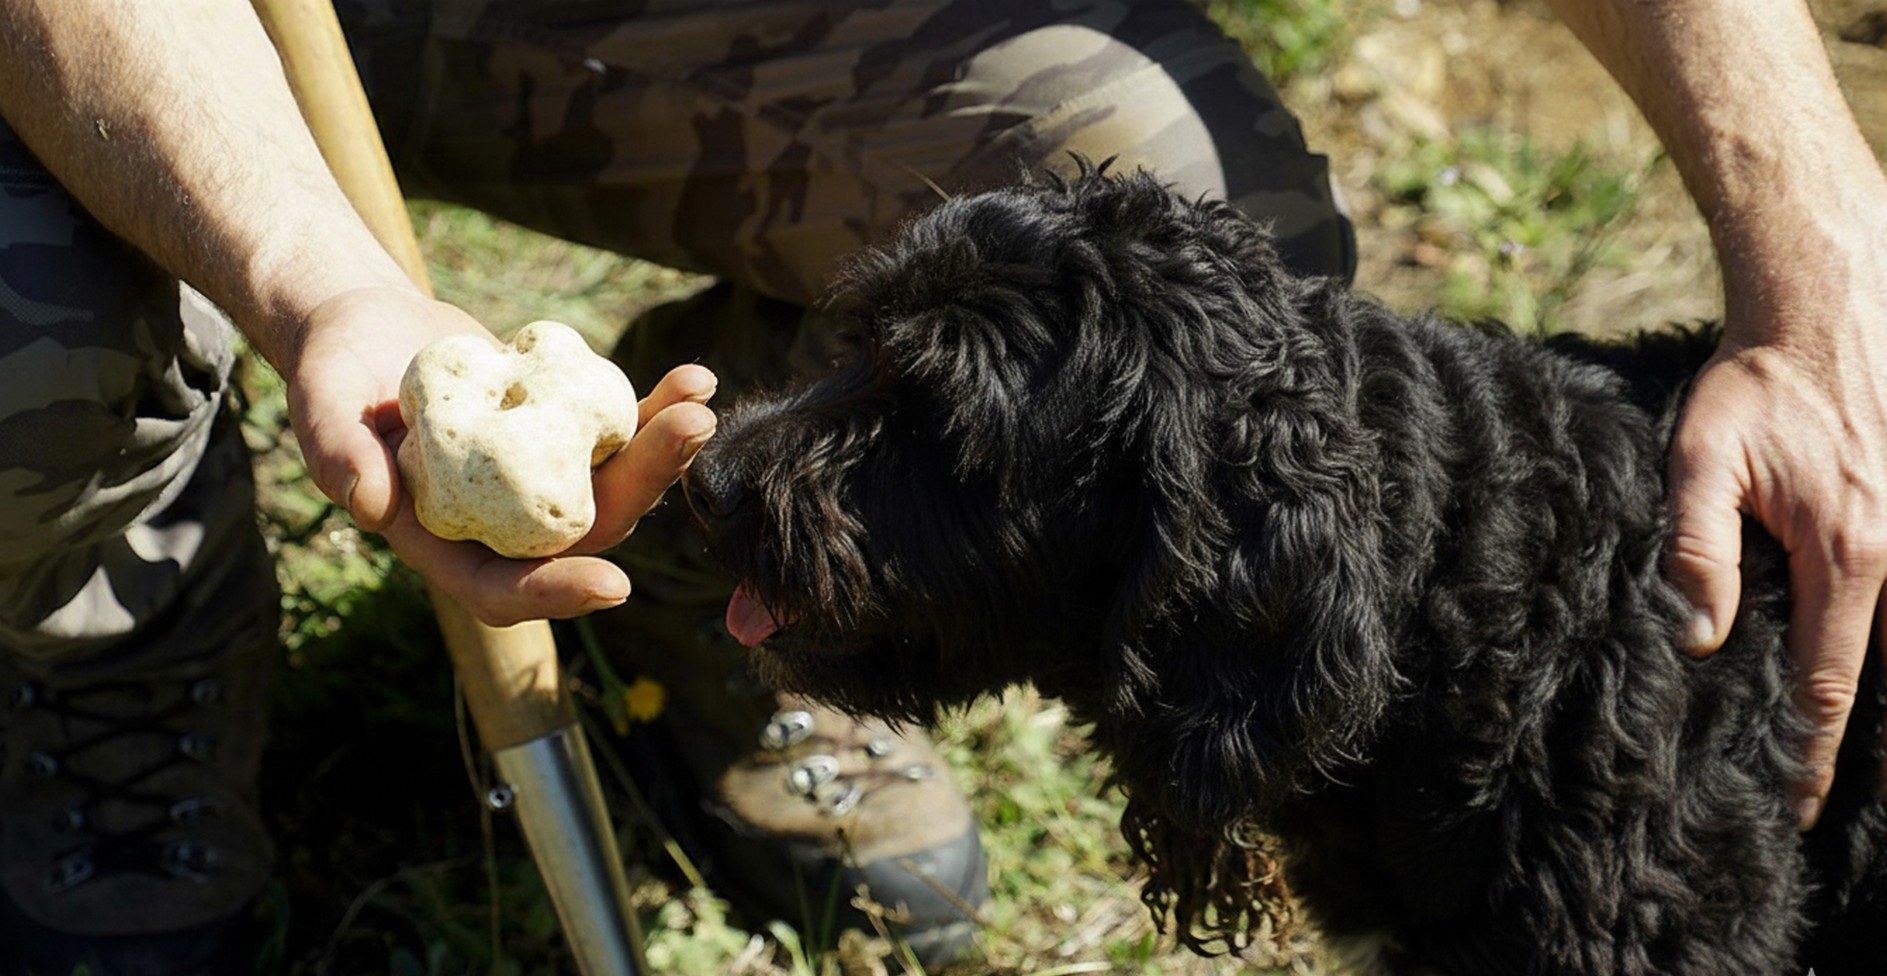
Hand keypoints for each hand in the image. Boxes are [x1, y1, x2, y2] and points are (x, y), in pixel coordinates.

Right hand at [283, 285, 717, 624]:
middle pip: (584, 532)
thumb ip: (337, 457)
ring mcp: (539, 484)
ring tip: (700, 400)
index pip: (501, 590)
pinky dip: (655, 410)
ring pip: (615, 487)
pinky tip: (694, 378)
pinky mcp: (562, 439)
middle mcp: (502, 526)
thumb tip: (370, 508)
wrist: (367, 330)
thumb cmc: (333, 373)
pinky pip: (618, 436)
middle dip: (643, 488)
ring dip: (664, 451)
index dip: (554, 594)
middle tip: (690, 432)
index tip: (614, 586)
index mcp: (442, 542)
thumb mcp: (320, 406)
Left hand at [1666, 254, 1886, 829]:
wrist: (1826, 303)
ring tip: (1835, 755)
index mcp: (1849, 550)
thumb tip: (1700, 638)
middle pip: (1878, 671)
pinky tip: (1855, 665)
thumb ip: (1698, 547)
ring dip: (1867, 693)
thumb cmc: (1757, 381)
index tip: (1796, 807)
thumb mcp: (1702, 457)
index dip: (1812, 752)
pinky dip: (1883, 639)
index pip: (1831, 681)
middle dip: (1848, 737)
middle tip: (1812, 795)